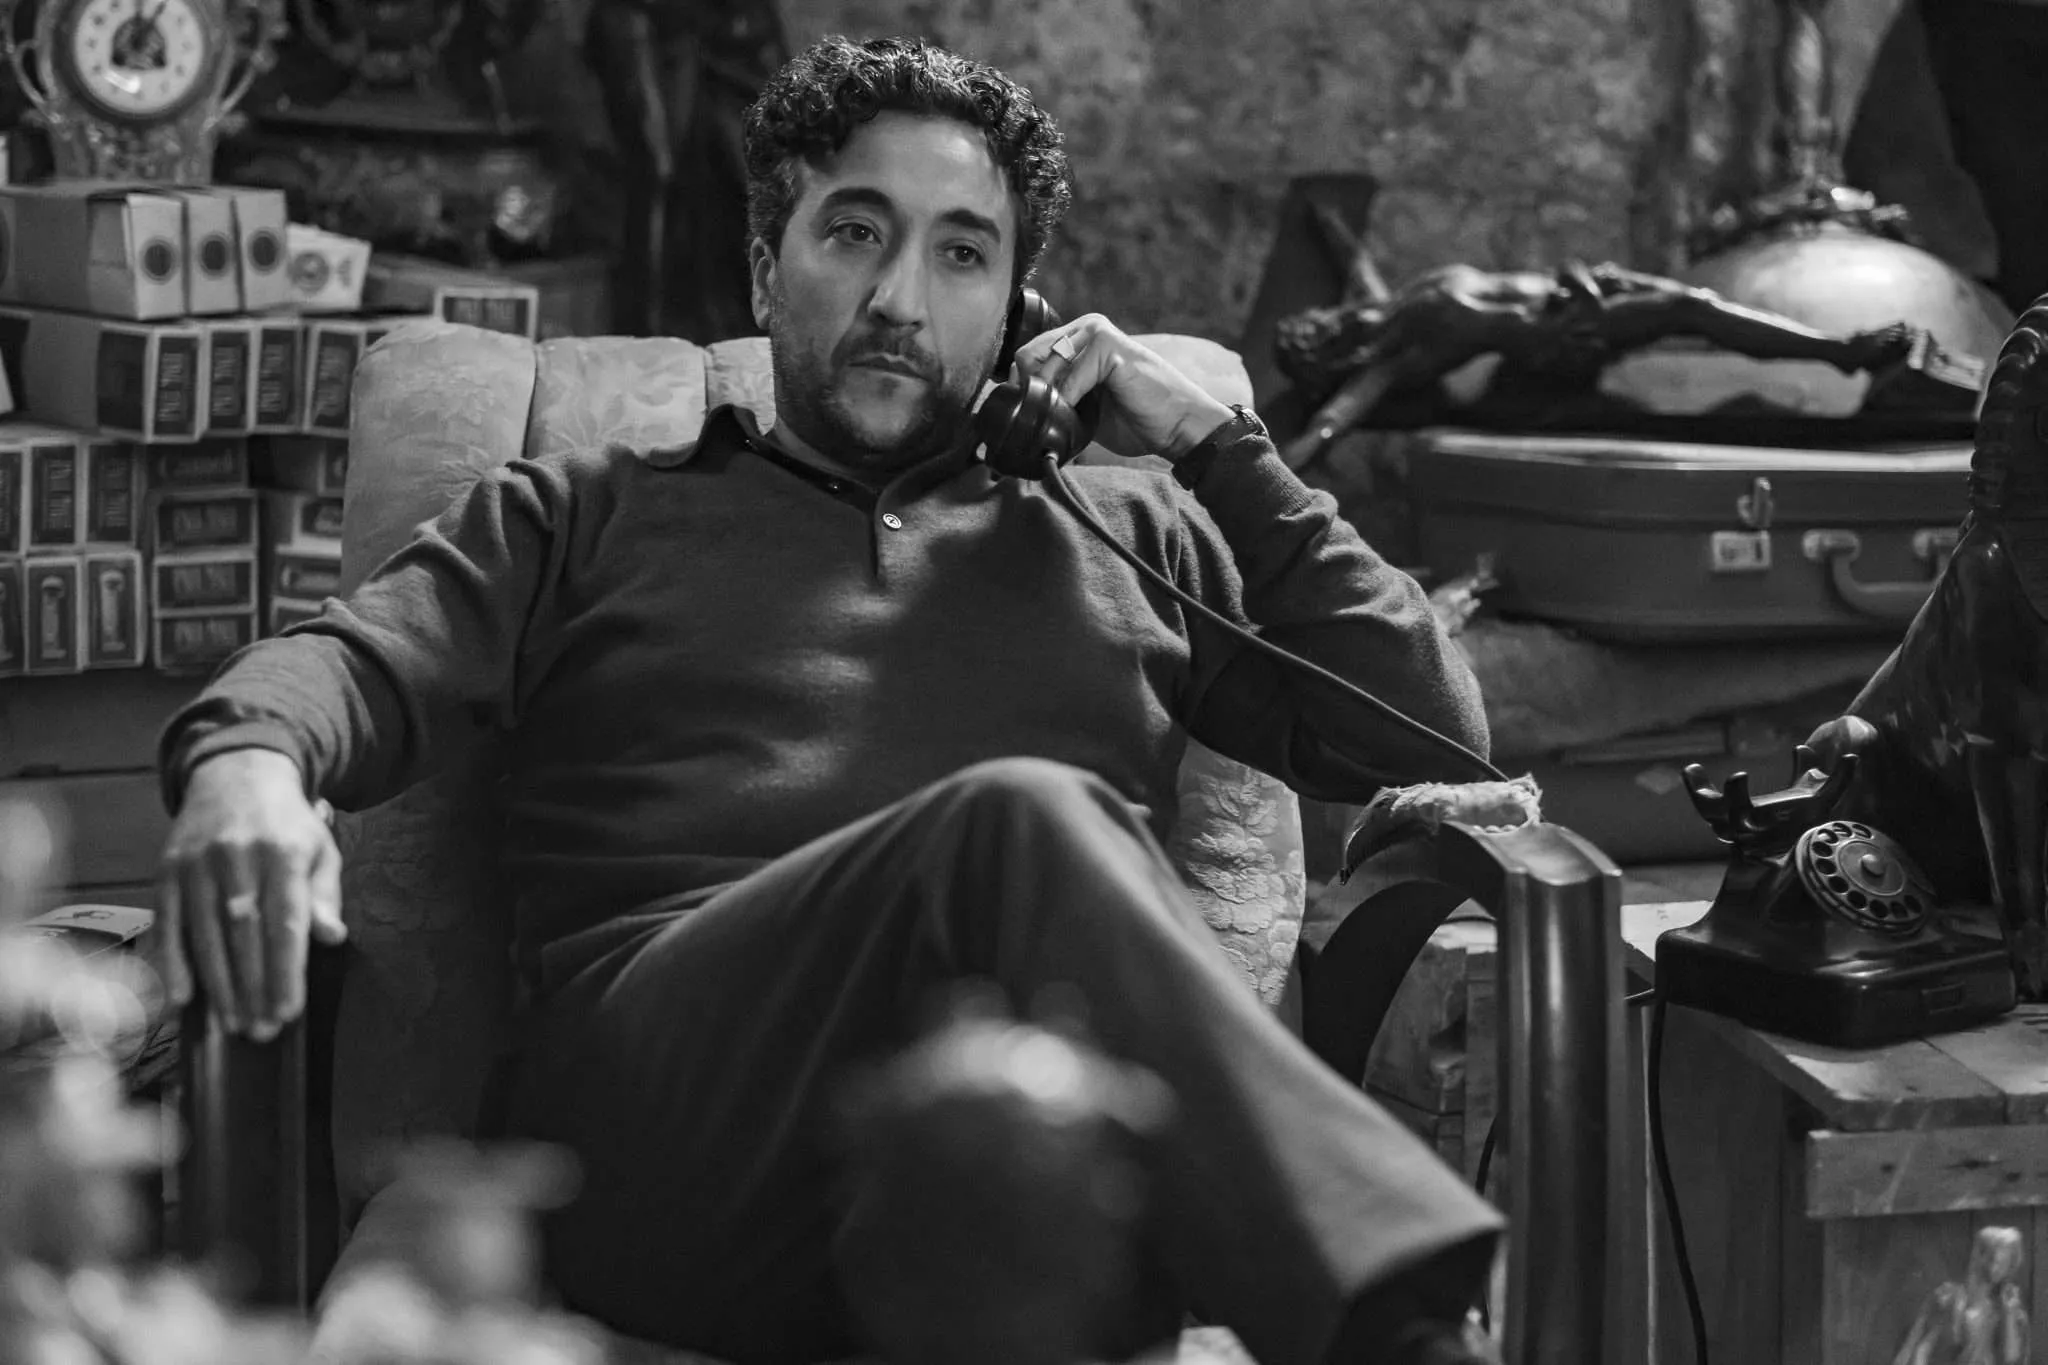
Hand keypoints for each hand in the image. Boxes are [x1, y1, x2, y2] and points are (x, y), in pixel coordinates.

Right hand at [156, 749, 345, 1039]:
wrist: (236, 775)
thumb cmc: (287, 825)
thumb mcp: (319, 851)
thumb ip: (323, 897)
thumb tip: (332, 937)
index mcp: (284, 853)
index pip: (285, 922)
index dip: (285, 971)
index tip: (288, 1011)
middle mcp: (238, 857)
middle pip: (244, 935)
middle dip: (253, 987)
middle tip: (261, 1031)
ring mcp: (197, 863)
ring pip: (206, 934)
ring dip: (218, 985)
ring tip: (233, 1023)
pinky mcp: (167, 870)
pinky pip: (167, 923)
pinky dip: (172, 963)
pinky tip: (181, 998)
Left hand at [1009, 313, 1236, 462]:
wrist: (1179, 426)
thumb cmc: (1137, 419)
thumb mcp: (1085, 409)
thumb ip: (1057, 399)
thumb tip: (1020, 407)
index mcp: (1079, 339)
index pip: (1028, 356)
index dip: (1025, 389)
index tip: (1035, 416)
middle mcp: (1086, 328)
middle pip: (1028, 356)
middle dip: (1034, 393)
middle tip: (1052, 420)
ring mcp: (1097, 332)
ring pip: (1044, 366)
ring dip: (1052, 400)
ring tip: (1073, 419)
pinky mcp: (1108, 345)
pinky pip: (1068, 379)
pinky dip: (1070, 403)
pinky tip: (1088, 416)